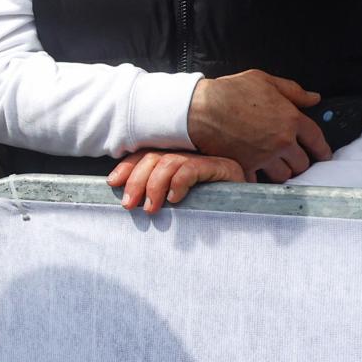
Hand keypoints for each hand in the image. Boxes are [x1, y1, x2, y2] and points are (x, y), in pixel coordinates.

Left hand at [108, 150, 243, 212]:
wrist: (248, 208)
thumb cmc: (208, 207)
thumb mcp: (176, 199)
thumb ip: (156, 194)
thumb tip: (127, 199)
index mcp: (175, 157)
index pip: (145, 156)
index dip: (127, 168)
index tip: (112, 183)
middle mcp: (188, 153)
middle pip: (153, 158)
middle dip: (136, 181)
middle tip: (128, 205)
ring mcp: (205, 158)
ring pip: (169, 162)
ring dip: (154, 186)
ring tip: (151, 208)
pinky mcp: (222, 166)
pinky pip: (192, 168)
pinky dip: (179, 183)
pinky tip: (175, 199)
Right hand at [187, 70, 332, 181]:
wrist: (199, 108)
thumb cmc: (229, 91)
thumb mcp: (264, 80)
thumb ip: (293, 91)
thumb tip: (314, 98)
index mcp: (291, 119)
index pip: (317, 140)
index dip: (322, 150)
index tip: (323, 155)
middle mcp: (282, 141)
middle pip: (302, 163)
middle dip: (299, 162)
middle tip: (293, 160)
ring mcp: (263, 157)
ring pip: (283, 175)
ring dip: (281, 172)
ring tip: (275, 169)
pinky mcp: (245, 166)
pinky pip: (258, 181)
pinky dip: (257, 180)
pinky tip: (254, 174)